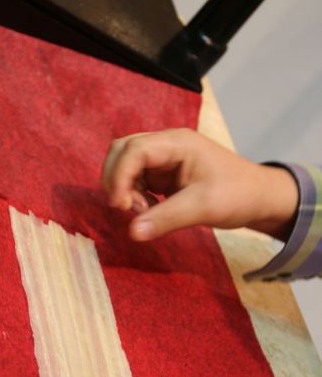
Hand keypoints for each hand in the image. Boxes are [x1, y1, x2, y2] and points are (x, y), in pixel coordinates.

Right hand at [101, 129, 297, 240]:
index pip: (134, 150)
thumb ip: (166, 219)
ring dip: (125, 190)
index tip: (120, 206)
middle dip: (116, 179)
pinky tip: (149, 210)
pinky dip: (134, 195)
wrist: (259, 198)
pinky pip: (136, 179)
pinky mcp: (164, 173)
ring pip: (126, 166)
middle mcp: (167, 145)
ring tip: (143, 211)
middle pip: (122, 151)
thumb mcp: (203, 207)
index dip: (119, 176)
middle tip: (126, 208)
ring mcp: (164, 158)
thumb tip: (132, 233)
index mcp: (177, 143)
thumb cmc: (238, 195)